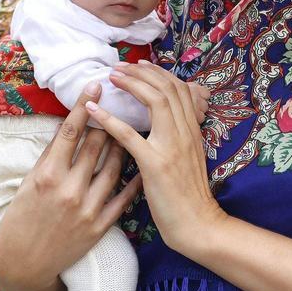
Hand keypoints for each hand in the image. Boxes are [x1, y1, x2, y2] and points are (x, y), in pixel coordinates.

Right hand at [0, 82, 134, 290]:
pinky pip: (123, 198)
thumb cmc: (21, 219)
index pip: (70, 131)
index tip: (96, 84)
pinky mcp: (99, 226)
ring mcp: (86, 208)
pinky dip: (134, 180)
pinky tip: (143, 164)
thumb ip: (50, 157)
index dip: (84, 104)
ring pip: (113, 167)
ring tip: (131, 128)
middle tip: (120, 102)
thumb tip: (68, 128)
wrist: (24, 264)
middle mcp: (68, 189)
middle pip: (96, 144)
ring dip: (123, 145)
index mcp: (47, 174)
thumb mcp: (29, 183)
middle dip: (108, 120)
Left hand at [91, 60, 223, 254]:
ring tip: (111, 78)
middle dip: (142, 72)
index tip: (140, 66)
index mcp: (193, 131)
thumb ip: (180, 137)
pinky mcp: (155, 164)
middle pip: (167, 87)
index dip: (158, 73)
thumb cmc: (189, 196)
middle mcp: (185, 133)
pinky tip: (93, 110)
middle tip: (120, 67)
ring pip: (154, 101)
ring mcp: (172, 147)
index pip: (179, 89)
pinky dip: (109, 119)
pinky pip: (130, 134)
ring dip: (130, 84)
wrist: (198, 224)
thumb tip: (166, 122)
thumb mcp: (190, 158)